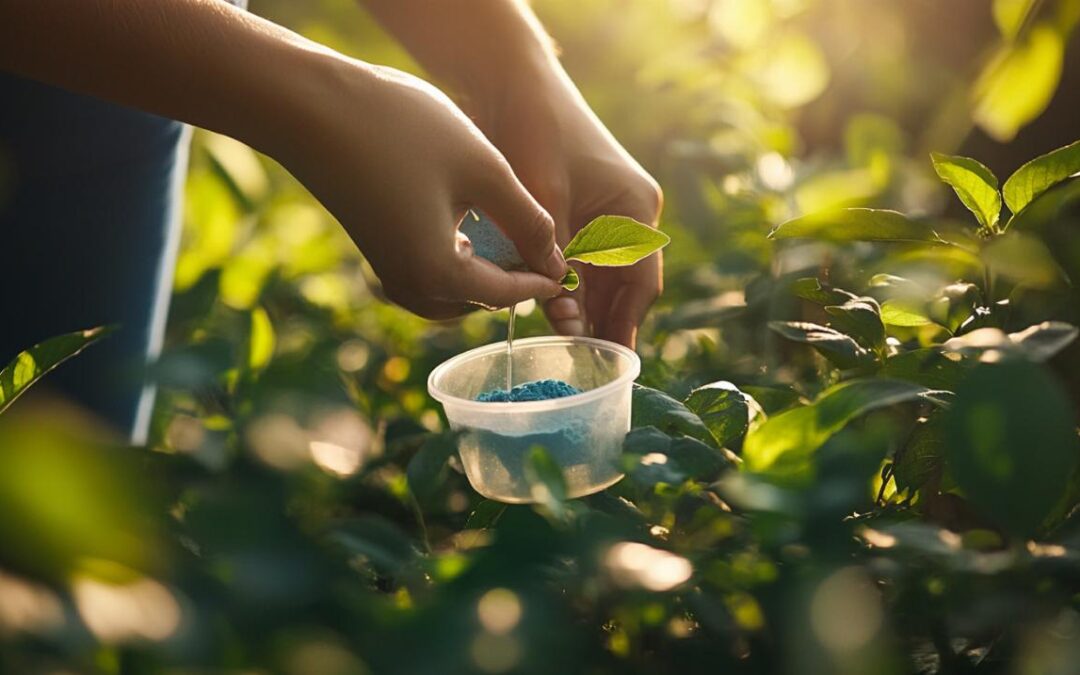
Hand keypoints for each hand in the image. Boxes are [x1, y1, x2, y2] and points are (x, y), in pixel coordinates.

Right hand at [271, 60, 565, 318]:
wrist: (309, 107)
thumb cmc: (401, 131)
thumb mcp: (483, 170)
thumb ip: (526, 219)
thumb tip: (554, 257)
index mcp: (438, 275)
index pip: (507, 295)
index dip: (542, 280)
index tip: (570, 267)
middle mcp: (409, 287)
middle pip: (479, 300)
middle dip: (513, 282)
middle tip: (545, 256)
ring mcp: (387, 272)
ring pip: (451, 292)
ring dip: (483, 274)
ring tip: (513, 245)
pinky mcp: (374, 252)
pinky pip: (426, 275)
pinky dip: (454, 264)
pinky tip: (467, 234)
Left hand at [471, 67, 662, 346]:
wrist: (513, 83)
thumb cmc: (532, 133)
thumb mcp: (544, 202)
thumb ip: (556, 261)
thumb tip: (567, 324)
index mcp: (634, 210)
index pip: (640, 284)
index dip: (624, 325)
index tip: (609, 362)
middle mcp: (632, 214)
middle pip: (627, 285)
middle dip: (606, 322)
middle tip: (584, 365)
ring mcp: (611, 212)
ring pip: (606, 275)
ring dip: (588, 307)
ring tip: (568, 348)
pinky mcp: (588, 210)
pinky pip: (589, 259)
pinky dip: (574, 285)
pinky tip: (555, 309)